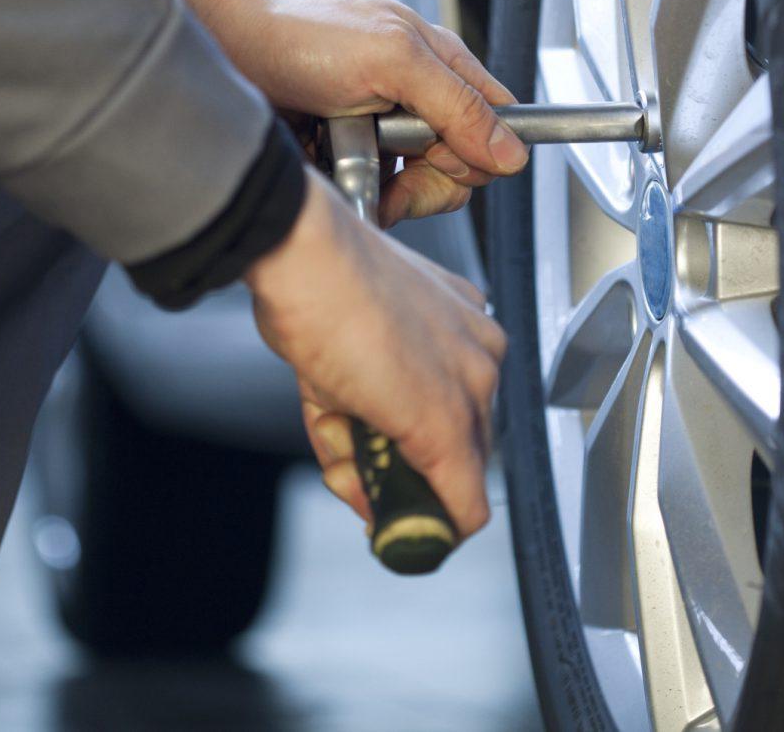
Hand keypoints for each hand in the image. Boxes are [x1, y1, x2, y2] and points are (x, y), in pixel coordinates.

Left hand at [181, 0, 527, 225]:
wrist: (227, 46)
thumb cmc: (302, 34)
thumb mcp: (392, 60)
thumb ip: (457, 105)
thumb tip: (509, 152)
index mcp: (441, 67)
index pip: (496, 127)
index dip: (476, 154)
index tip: (437, 157)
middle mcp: (418, 101)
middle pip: (458, 169)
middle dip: (425, 180)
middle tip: (384, 160)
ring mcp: (383, 132)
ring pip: (415, 191)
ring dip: (382, 188)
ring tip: (343, 160)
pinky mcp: (350, 157)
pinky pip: (373, 196)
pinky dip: (354, 193)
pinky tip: (328, 169)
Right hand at [244, 171, 504, 538]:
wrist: (306, 256)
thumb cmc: (316, 282)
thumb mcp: (343, 354)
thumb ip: (355, 413)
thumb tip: (355, 465)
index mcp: (460, 322)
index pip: (453, 407)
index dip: (412, 446)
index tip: (380, 460)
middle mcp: (478, 352)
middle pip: (455, 446)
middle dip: (395, 472)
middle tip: (348, 467)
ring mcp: (470, 388)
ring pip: (447, 478)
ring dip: (378, 481)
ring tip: (332, 432)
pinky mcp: (446, 425)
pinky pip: (461, 502)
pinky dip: (432, 527)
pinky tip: (390, 523)